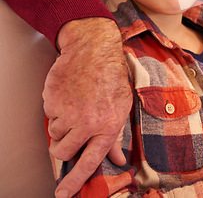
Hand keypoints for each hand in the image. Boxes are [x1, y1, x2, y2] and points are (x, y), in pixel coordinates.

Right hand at [43, 17, 131, 197]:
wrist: (93, 50)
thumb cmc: (111, 76)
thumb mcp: (122, 105)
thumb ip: (116, 136)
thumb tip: (118, 159)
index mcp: (108, 124)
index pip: (89, 161)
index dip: (75, 181)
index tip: (63, 194)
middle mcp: (87, 121)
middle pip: (63, 152)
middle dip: (64, 147)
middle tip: (72, 130)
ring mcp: (68, 111)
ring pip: (54, 135)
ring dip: (61, 126)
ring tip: (75, 106)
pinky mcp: (52, 101)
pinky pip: (48, 116)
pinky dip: (56, 109)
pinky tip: (69, 94)